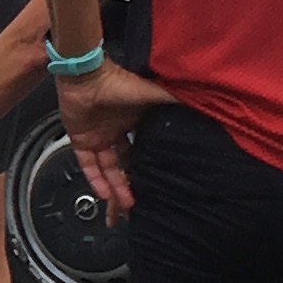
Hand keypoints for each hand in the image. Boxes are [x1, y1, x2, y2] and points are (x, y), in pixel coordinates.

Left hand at [53, 62, 165, 214]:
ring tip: (123, 206)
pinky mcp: (80, 140)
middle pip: (124, 165)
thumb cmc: (118, 81)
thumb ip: (174, 101)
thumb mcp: (152, 93)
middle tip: (136, 206)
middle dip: (129, 186)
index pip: (142, 152)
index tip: (155, 185)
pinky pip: (88, 165)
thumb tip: (202, 104)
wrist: (86, 75)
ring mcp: (98, 137)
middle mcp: (116, 133)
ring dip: (115, 188)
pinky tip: (104, 194)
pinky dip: (95, 180)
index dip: (147, 168)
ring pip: (108, 170)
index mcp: (134, 123)